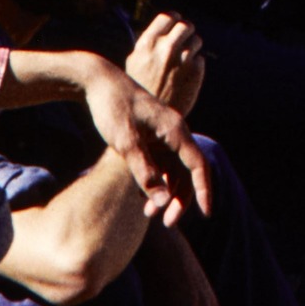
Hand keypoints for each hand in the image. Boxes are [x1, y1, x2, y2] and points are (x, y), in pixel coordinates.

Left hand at [84, 58, 215, 225]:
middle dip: (180, 199)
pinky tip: (139, 197)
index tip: (206, 214)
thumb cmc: (112, 109)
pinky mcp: (152, 138)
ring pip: (174, 171)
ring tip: (147, 214)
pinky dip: (155, 183)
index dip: (204, 190)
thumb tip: (163, 202)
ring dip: (166, 194)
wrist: (98, 82)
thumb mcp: (126, 143)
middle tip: (167, 224)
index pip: (198, 164)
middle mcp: (174, 133)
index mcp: (175, 130)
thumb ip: (144, 173)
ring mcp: (163, 136)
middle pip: (188, 172)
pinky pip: (161, 166)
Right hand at [127, 12, 206, 117]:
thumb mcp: (135, 63)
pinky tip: (185, 76)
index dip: (174, 20)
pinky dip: (195, 65)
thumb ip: (147, 43)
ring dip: (192, 48)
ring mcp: (182, 59)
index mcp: (148, 43)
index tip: (175, 25)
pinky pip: (199, 59)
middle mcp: (166, 48)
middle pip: (186, 25)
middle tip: (184, 40)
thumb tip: (162, 28)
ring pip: (196, 41)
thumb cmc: (141, 89)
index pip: (168, 17)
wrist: (150, 120)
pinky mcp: (195, 72)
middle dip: (186, 31)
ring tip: (183, 61)